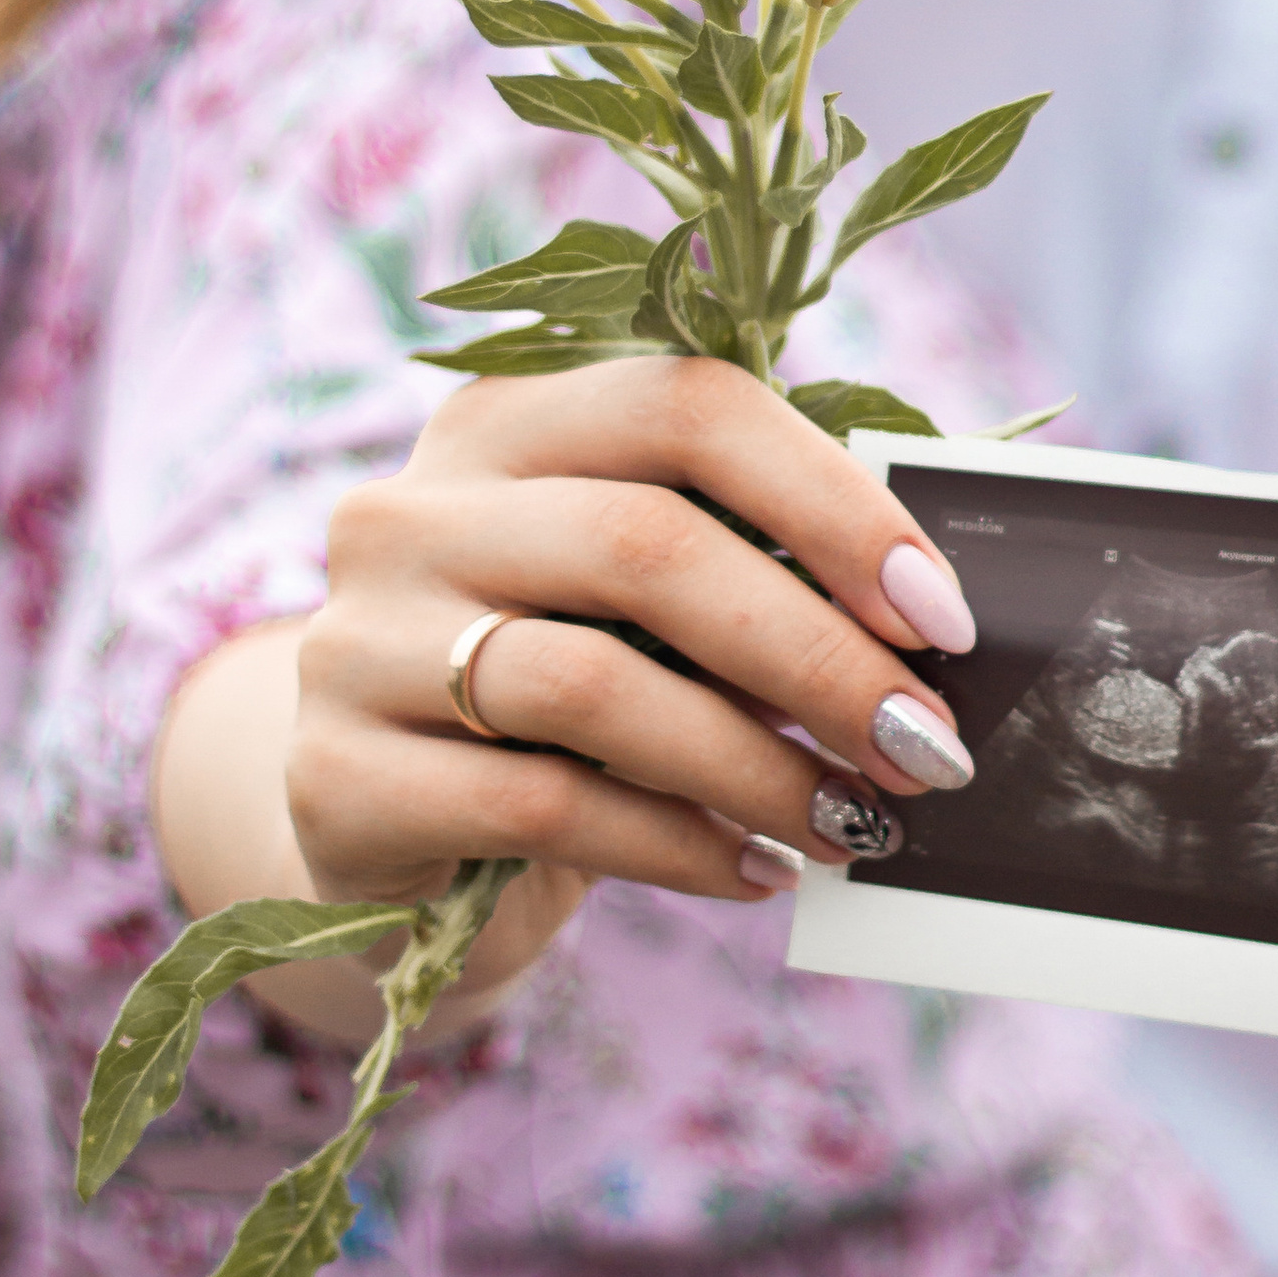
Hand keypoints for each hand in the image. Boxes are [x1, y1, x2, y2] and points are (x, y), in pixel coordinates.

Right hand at [290, 357, 978, 915]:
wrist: (394, 834)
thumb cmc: (568, 694)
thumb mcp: (649, 606)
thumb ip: (751, 567)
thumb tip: (931, 617)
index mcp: (505, 419)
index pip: (687, 405)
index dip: (832, 503)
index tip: (942, 618)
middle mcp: (410, 507)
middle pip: (646, 544)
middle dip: (816, 655)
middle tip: (925, 746)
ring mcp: (355, 640)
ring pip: (592, 683)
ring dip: (757, 764)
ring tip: (855, 822)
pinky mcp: (335, 776)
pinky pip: (540, 805)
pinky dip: (676, 844)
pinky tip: (753, 871)